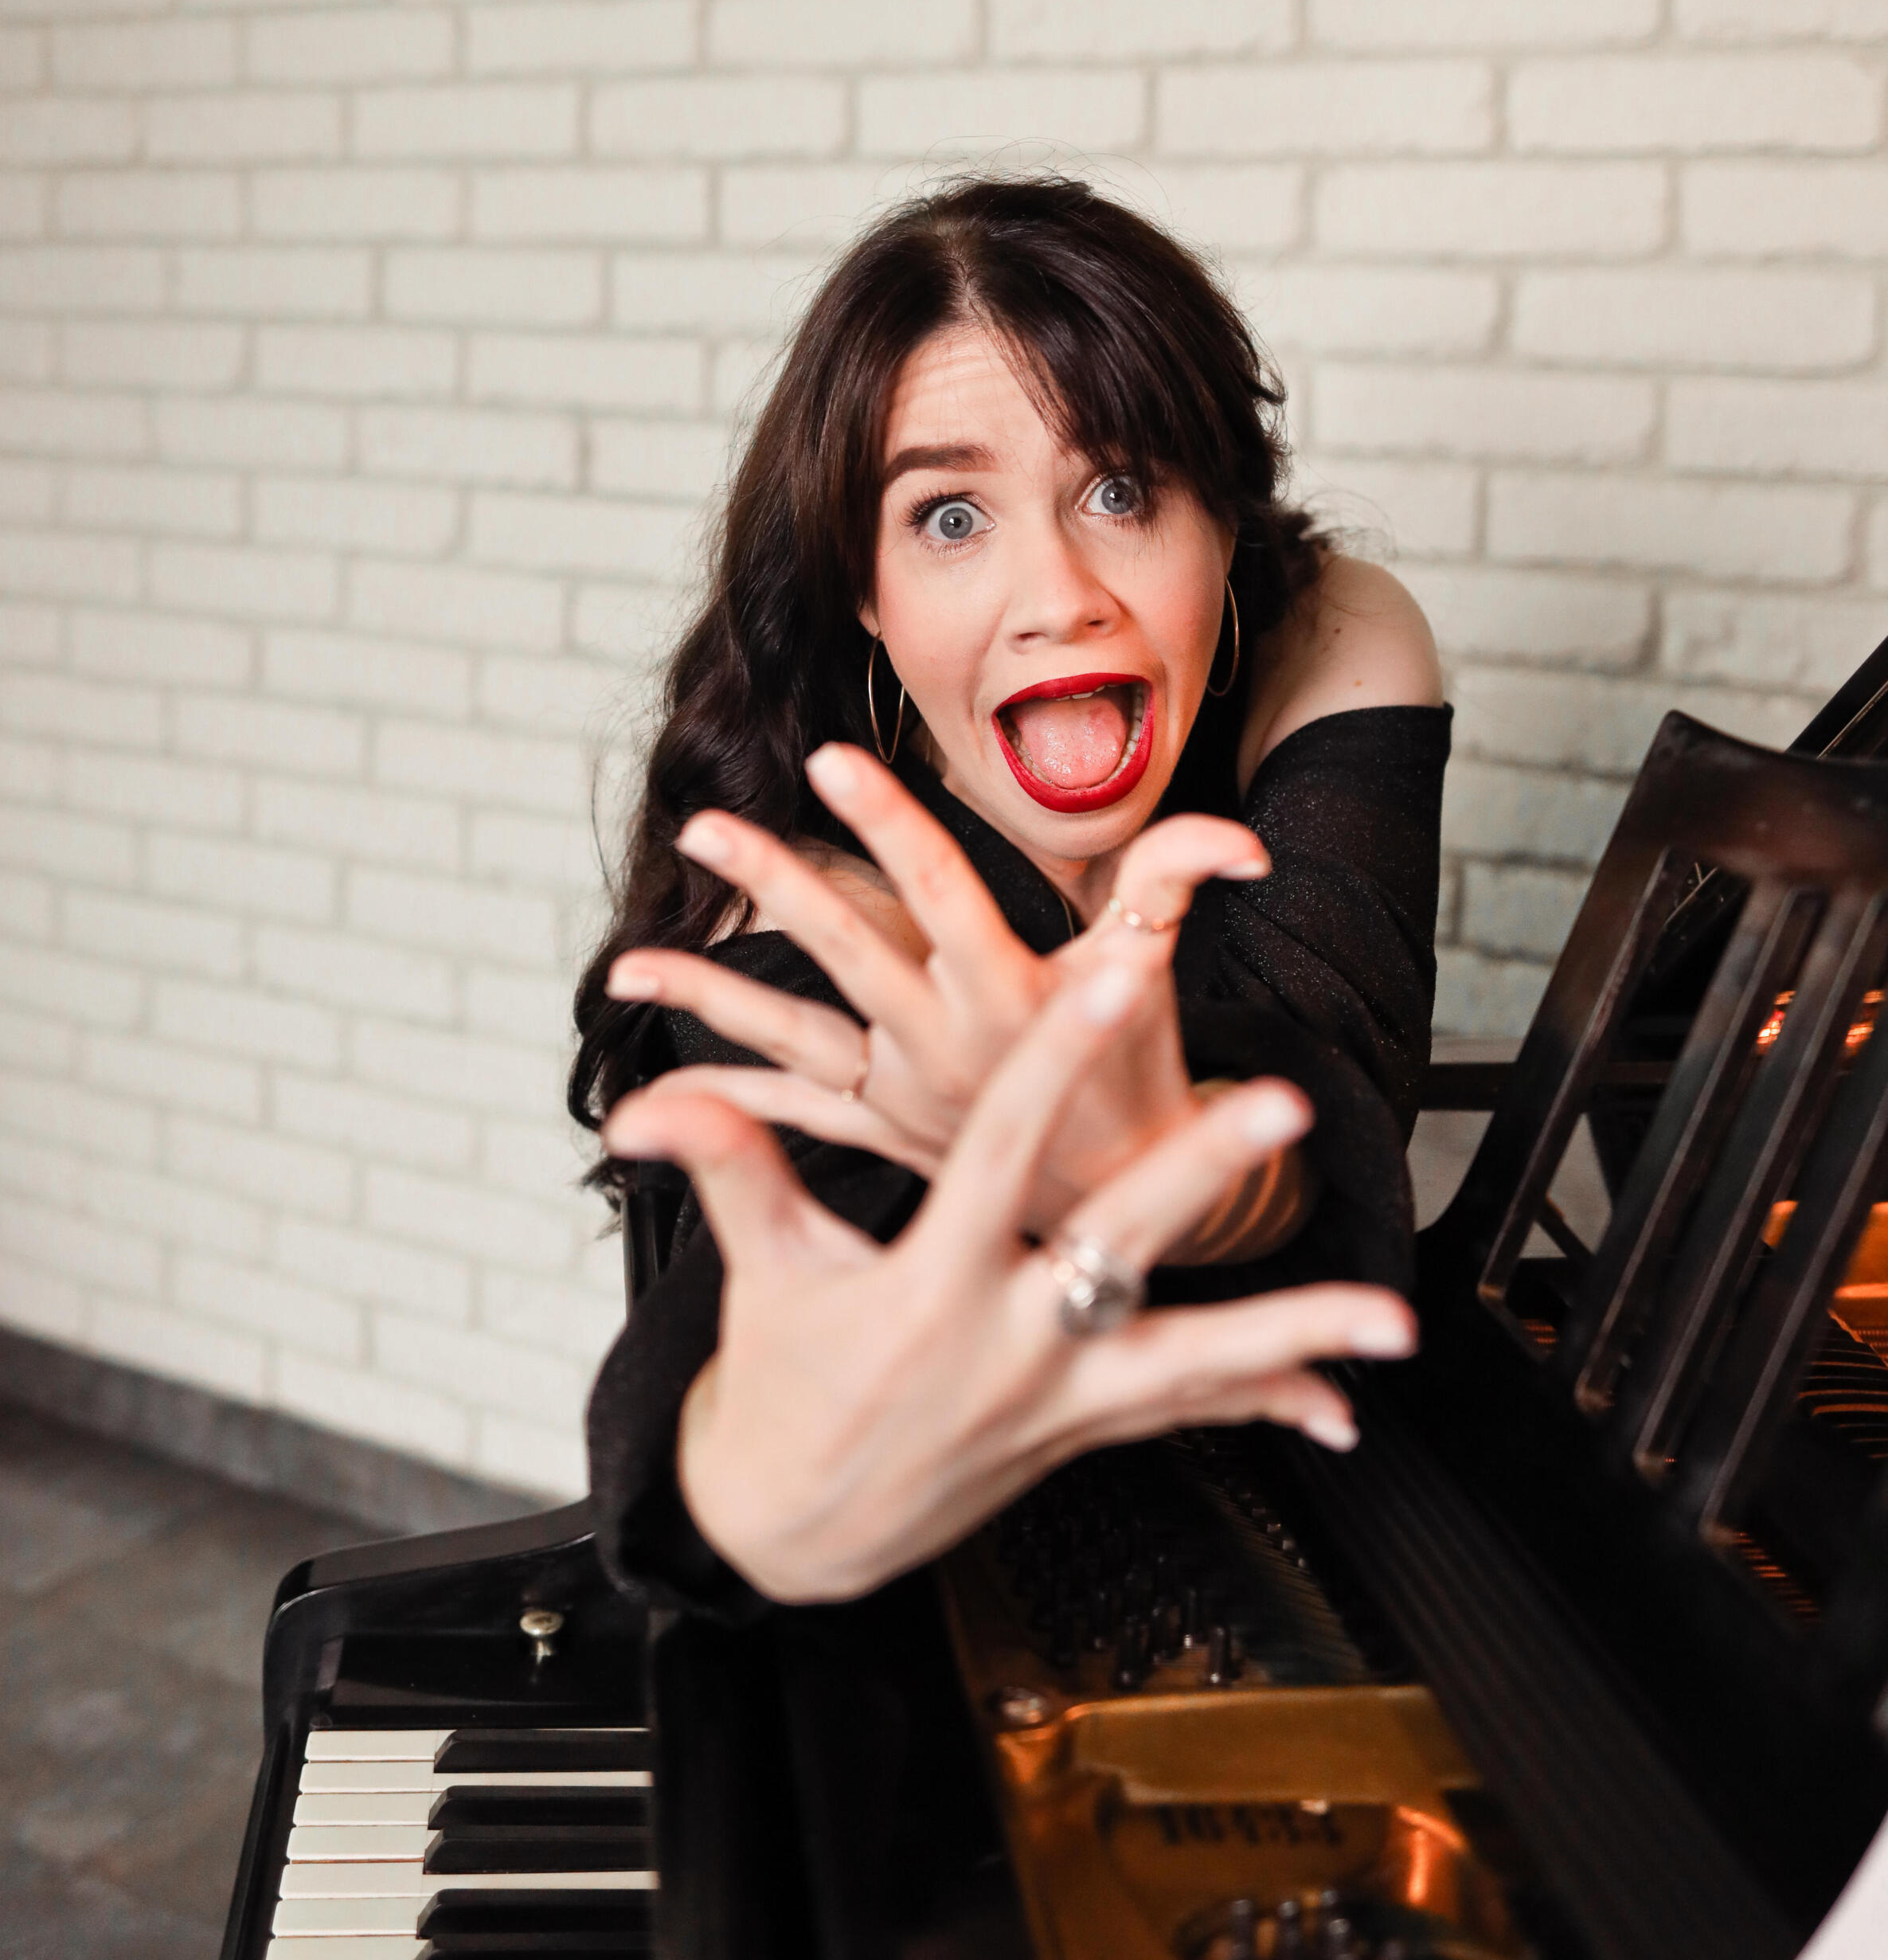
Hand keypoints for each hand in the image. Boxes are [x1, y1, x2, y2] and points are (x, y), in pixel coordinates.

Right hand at [600, 952, 1414, 1603]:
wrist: (793, 1532)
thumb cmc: (782, 1383)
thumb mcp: (762, 1276)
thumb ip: (731, 1171)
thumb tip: (651, 1105)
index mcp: (927, 1287)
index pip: (995, 1153)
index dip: (1048, 1064)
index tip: (1105, 980)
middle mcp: (1005, 1346)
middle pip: (1116, 1246)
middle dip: (1198, 1175)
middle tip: (1278, 1108)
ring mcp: (1053, 1405)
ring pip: (1188, 1364)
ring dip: (1287, 1335)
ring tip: (1387, 1324)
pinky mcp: (1079, 1440)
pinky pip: (1181, 1420)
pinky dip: (1257, 1403)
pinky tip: (1336, 1408)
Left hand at [607, 742, 1274, 1238]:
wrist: (1120, 1199)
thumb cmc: (1138, 1068)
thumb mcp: (1158, 971)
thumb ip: (1181, 884)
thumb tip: (1242, 844)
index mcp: (1010, 997)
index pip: (943, 895)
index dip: (891, 826)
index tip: (831, 759)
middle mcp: (943, 1044)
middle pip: (847, 953)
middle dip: (774, 887)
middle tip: (702, 825)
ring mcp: (900, 1093)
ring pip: (793, 1037)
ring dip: (710, 1002)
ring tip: (626, 977)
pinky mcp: (880, 1131)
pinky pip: (793, 1113)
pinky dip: (729, 1100)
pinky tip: (652, 1097)